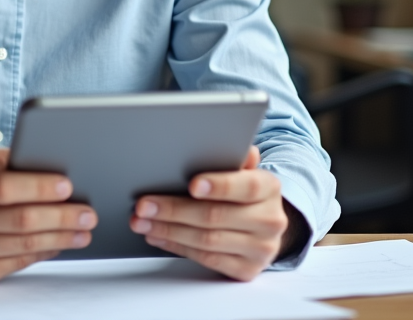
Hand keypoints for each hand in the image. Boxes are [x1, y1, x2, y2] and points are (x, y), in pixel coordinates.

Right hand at [0, 148, 96, 286]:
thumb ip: (8, 161)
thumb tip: (51, 165)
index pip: (4, 187)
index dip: (39, 187)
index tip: (68, 185)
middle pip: (21, 220)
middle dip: (62, 216)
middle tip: (87, 212)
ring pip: (25, 244)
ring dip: (61, 237)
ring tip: (83, 229)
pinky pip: (18, 262)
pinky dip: (45, 251)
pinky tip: (61, 242)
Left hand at [129, 146, 290, 280]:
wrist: (263, 227)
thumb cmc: (243, 193)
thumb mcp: (242, 171)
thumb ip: (233, 158)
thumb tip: (228, 142)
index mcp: (270, 188)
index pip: (247, 186)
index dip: (219, 186)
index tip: (192, 184)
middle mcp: (270, 220)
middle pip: (216, 216)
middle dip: (174, 210)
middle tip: (144, 205)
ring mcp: (260, 248)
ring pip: (207, 240)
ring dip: (168, 230)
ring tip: (142, 221)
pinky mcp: (247, 270)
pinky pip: (207, 259)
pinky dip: (177, 247)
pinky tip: (158, 236)